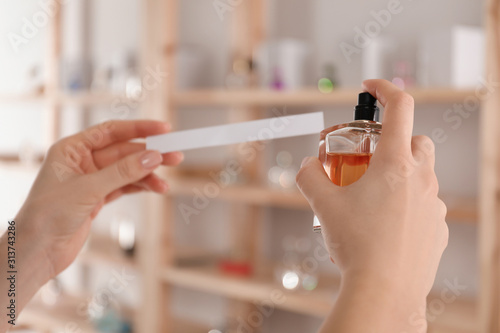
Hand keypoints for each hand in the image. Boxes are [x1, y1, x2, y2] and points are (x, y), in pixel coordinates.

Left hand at [15, 120, 182, 277]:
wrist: (36, 251)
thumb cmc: (47, 215)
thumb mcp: (88, 189)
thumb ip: (122, 172)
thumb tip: (152, 157)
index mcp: (72, 149)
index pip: (111, 131)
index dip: (139, 128)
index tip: (163, 129)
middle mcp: (82, 162)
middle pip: (123, 151)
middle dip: (149, 154)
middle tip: (174, 155)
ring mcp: (91, 181)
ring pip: (127, 171)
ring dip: (148, 174)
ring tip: (167, 179)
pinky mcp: (98, 198)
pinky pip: (125, 187)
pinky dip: (141, 187)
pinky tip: (156, 188)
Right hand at [296, 80, 447, 331]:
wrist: (384, 291)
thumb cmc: (357, 244)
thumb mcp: (323, 204)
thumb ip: (309, 176)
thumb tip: (306, 165)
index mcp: (395, 164)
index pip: (400, 108)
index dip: (385, 89)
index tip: (371, 87)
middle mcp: (421, 179)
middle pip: (418, 141)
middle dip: (396, 140)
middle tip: (370, 158)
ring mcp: (433, 204)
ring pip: (422, 175)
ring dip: (400, 175)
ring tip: (372, 199)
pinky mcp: (438, 229)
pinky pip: (425, 205)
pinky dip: (408, 204)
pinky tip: (387, 225)